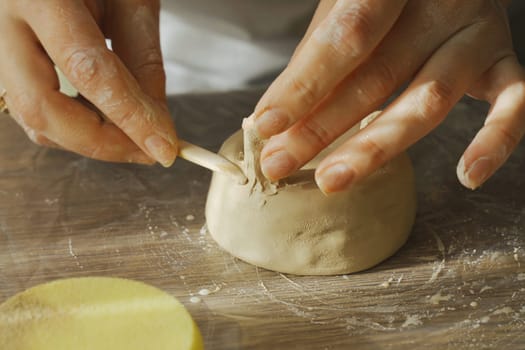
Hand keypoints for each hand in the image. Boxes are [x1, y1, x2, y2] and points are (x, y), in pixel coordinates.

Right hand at [0, 0, 177, 165]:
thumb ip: (143, 59)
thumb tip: (156, 120)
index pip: (88, 71)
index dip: (130, 118)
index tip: (164, 148)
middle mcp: (3, 22)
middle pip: (42, 108)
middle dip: (101, 142)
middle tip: (147, 151)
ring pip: (33, 117)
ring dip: (89, 138)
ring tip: (134, 135)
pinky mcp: (6, 61)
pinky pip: (34, 107)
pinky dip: (75, 125)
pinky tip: (107, 121)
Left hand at [253, 0, 524, 192]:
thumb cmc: (383, 0)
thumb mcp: (345, 9)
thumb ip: (318, 57)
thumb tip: (275, 118)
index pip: (346, 36)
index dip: (304, 83)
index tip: (267, 125)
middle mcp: (441, 4)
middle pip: (378, 74)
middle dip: (323, 126)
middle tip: (279, 164)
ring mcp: (476, 33)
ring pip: (429, 98)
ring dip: (376, 146)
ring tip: (332, 180)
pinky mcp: (502, 62)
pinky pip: (514, 103)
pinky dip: (496, 141)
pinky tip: (469, 176)